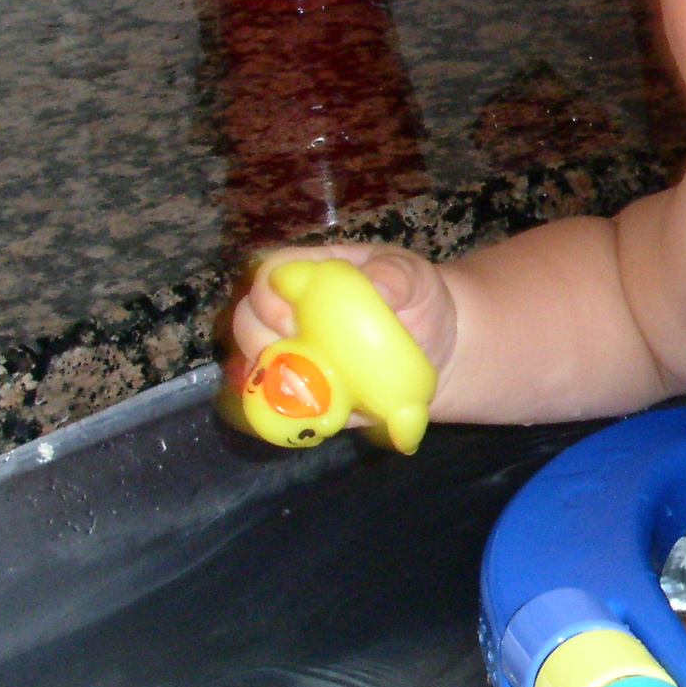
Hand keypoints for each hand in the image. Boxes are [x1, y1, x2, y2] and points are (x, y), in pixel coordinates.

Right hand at [230, 243, 457, 399]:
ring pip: (253, 361)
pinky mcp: (304, 388)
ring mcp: (295, 350)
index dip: (268, 295)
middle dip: (257, 338)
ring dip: (266, 377)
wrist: (438, 347)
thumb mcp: (414, 278)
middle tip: (293, 358)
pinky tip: (303, 414)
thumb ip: (395, 277)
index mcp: (313, 273)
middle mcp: (293, 310)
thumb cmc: (419, 300)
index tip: (291, 318)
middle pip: (247, 318)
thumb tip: (377, 288)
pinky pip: (275, 401)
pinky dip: (279, 409)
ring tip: (301, 389)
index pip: (270, 273)